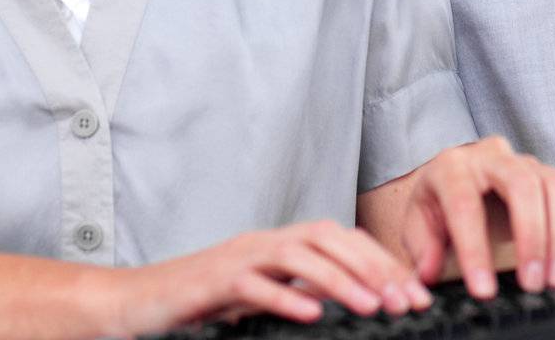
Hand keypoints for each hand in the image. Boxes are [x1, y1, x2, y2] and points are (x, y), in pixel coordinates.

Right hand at [117, 220, 433, 334]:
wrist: (139, 303)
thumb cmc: (203, 303)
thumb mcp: (263, 295)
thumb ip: (302, 290)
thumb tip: (354, 297)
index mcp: (280, 244)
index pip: (341, 240)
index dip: (381, 263)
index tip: (415, 294)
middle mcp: (264, 242)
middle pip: (328, 239)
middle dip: (373, 268)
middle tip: (407, 301)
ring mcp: (239, 258)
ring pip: (298, 256)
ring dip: (340, 280)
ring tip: (374, 307)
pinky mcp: (214, 282)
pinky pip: (255, 285)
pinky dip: (286, 298)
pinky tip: (313, 316)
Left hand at [398, 136, 554, 300]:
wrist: (454, 183)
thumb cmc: (436, 206)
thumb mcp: (417, 225)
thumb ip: (421, 249)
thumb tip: (429, 274)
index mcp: (452, 165)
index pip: (464, 202)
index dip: (474, 248)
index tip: (483, 290)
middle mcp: (493, 157)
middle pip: (521, 183)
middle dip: (531, 236)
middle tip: (532, 284)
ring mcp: (527, 164)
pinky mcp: (553, 180)